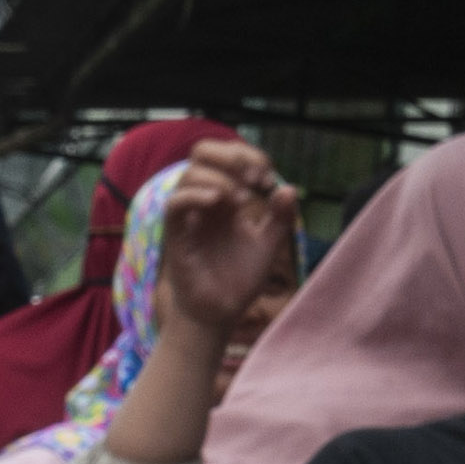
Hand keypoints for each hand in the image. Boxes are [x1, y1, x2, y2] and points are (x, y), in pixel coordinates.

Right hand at [153, 140, 299, 335]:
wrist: (221, 311)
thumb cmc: (240, 278)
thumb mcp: (269, 245)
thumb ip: (280, 217)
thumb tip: (289, 188)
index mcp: (227, 196)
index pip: (230, 155)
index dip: (250, 157)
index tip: (268, 179)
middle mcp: (205, 199)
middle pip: (203, 152)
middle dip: (232, 156)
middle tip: (255, 179)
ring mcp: (189, 214)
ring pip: (190, 173)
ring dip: (221, 178)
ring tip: (243, 201)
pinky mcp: (176, 233)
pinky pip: (175, 202)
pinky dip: (195, 195)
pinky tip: (218, 202)